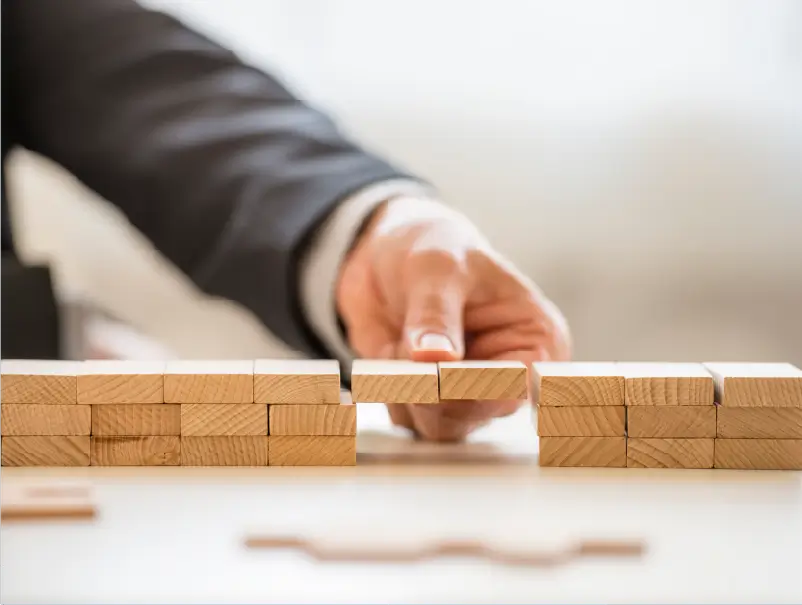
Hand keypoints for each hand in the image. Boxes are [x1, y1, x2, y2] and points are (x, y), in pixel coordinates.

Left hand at [336, 196, 570, 440]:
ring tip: (398, 341)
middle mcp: (509, 377)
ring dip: (405, 390)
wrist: (392, 252)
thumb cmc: (435, 249)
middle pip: (472, 417)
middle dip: (429, 391)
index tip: (437, 373)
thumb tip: (435, 360)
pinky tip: (391, 353)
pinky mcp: (432, 402)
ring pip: (437, 427)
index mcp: (537, 341)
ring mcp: (469, 394)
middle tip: (404, 352)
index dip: (473, 386)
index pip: (517, 385)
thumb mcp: (437, 267)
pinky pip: (406, 419)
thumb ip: (436, 314)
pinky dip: (388, 390)